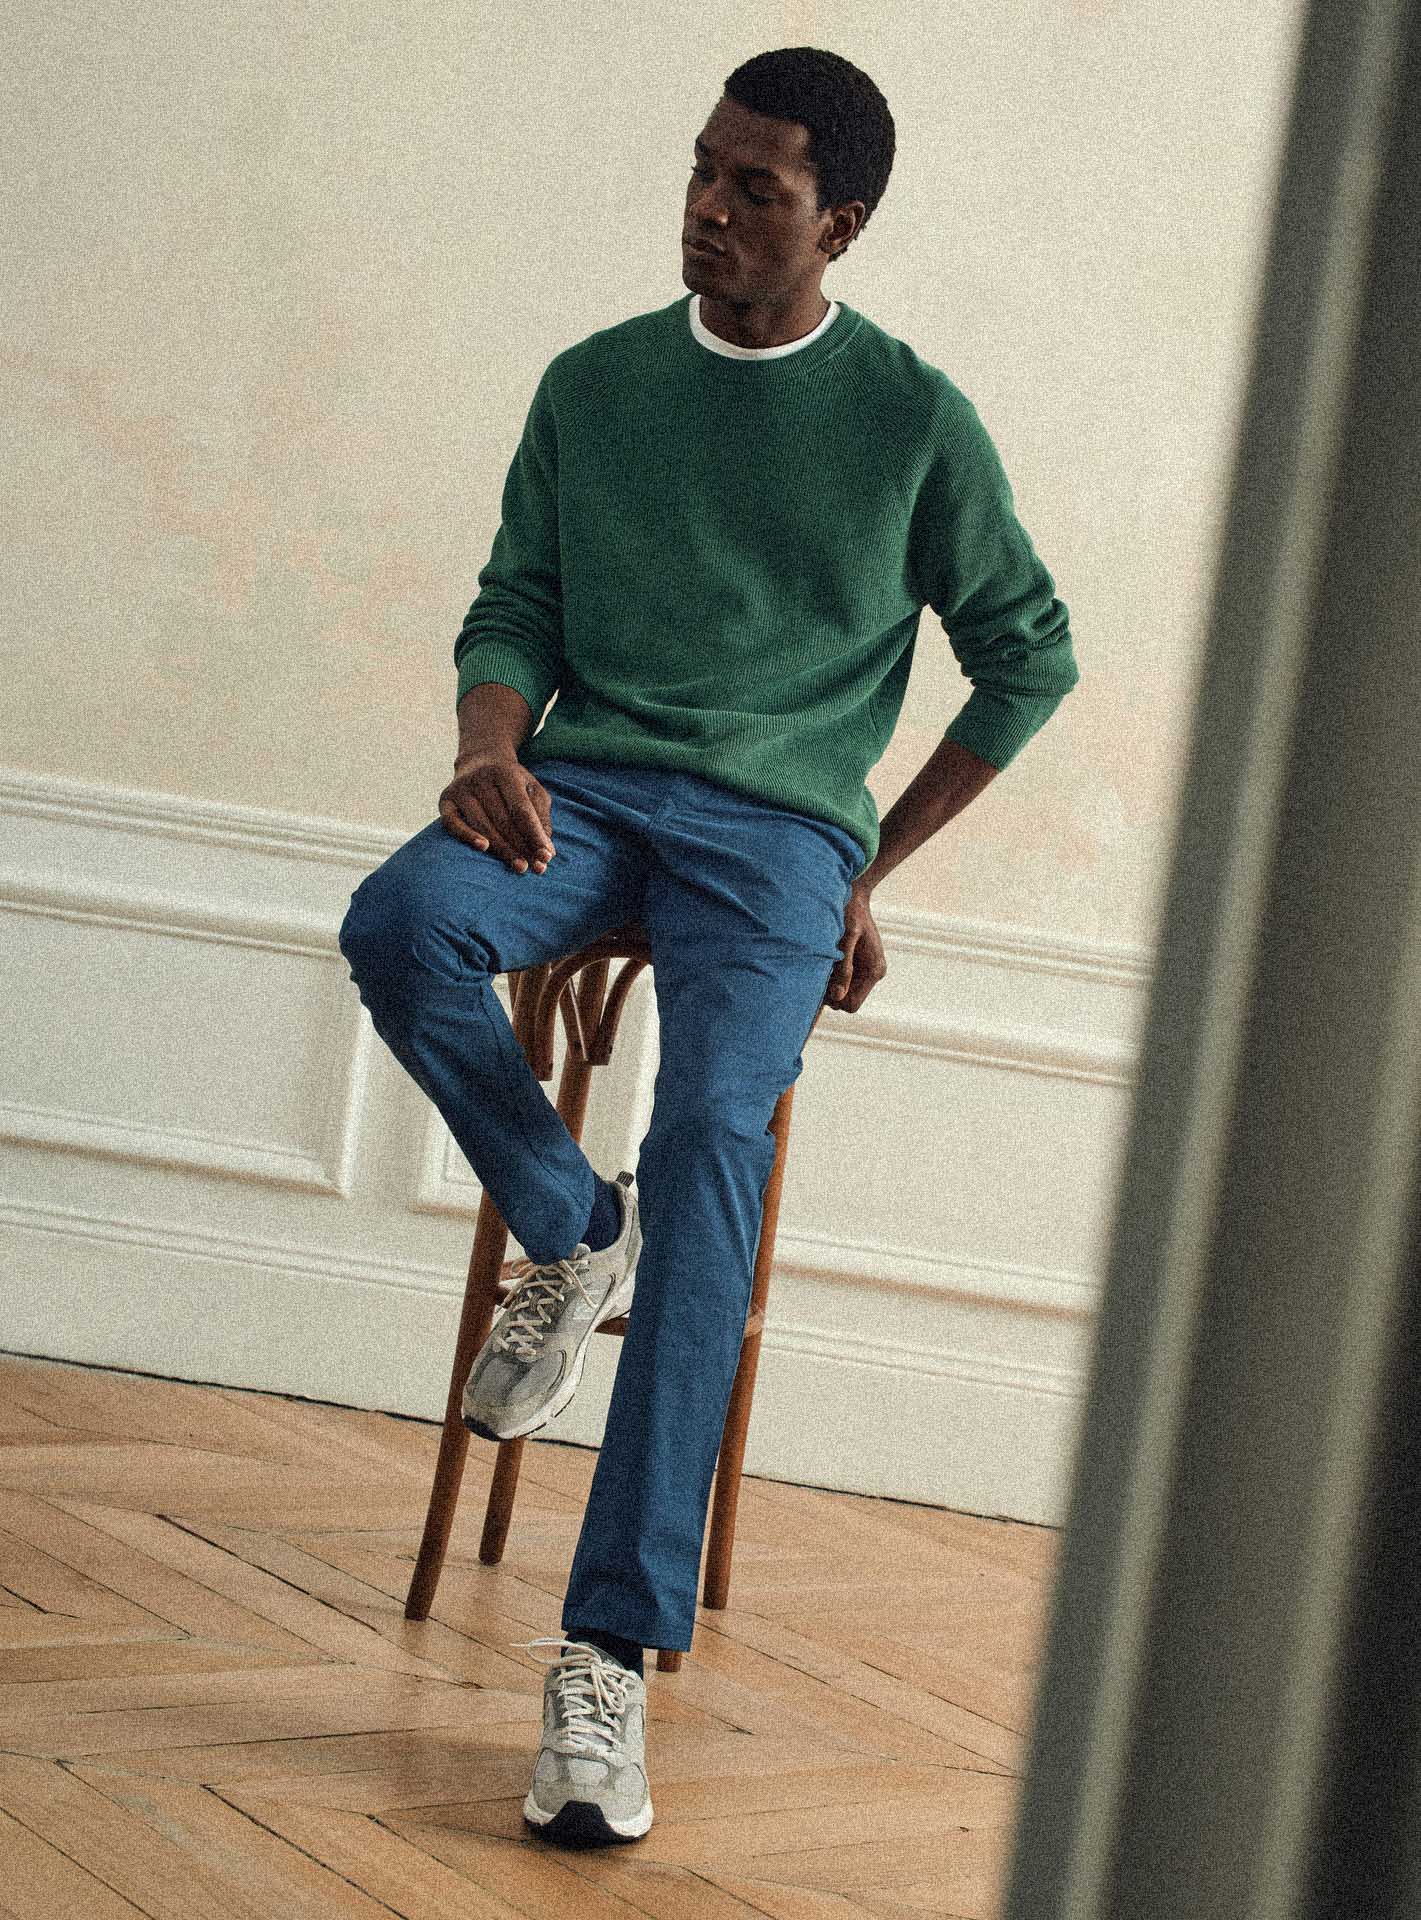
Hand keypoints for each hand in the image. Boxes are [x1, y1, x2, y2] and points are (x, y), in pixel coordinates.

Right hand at [439, 751, 555, 873]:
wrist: (480, 760)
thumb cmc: (512, 783)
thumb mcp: (532, 791)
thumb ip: (541, 818)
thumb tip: (547, 851)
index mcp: (506, 773)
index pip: (521, 810)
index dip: (534, 835)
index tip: (546, 857)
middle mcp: (481, 778)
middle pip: (502, 820)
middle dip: (520, 846)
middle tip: (534, 867)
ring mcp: (461, 789)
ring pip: (482, 825)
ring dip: (502, 849)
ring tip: (519, 866)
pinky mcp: (445, 800)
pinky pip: (453, 823)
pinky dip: (467, 836)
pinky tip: (483, 848)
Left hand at [825, 879, 885, 1011]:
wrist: (854, 896)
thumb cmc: (850, 912)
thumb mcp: (846, 937)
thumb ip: (844, 966)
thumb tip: (837, 996)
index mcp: (874, 970)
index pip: (852, 1005)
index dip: (834, 999)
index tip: (820, 981)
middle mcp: (874, 973)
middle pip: (846, 1001)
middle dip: (831, 991)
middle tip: (819, 968)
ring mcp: (867, 970)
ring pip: (843, 993)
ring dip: (830, 983)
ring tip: (824, 960)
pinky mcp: (859, 965)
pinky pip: (842, 981)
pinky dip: (831, 975)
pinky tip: (827, 958)